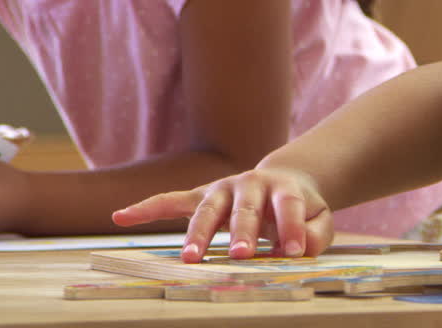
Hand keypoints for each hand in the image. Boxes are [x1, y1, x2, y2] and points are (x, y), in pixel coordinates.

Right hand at [112, 166, 332, 262]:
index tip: (295, 252)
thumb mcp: (319, 216)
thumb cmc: (299, 208)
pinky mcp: (200, 196)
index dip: (292, 227)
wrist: (282, 183)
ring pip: (207, 210)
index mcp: (282, 187)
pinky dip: (147, 208)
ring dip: (199, 234)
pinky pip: (170, 202)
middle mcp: (249, 183)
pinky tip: (122, 216)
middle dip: (242, 233)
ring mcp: (222, 189)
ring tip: (191, 259)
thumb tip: (303, 250)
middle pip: (244, 209)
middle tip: (241, 256)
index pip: (289, 205)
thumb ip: (317, 232)